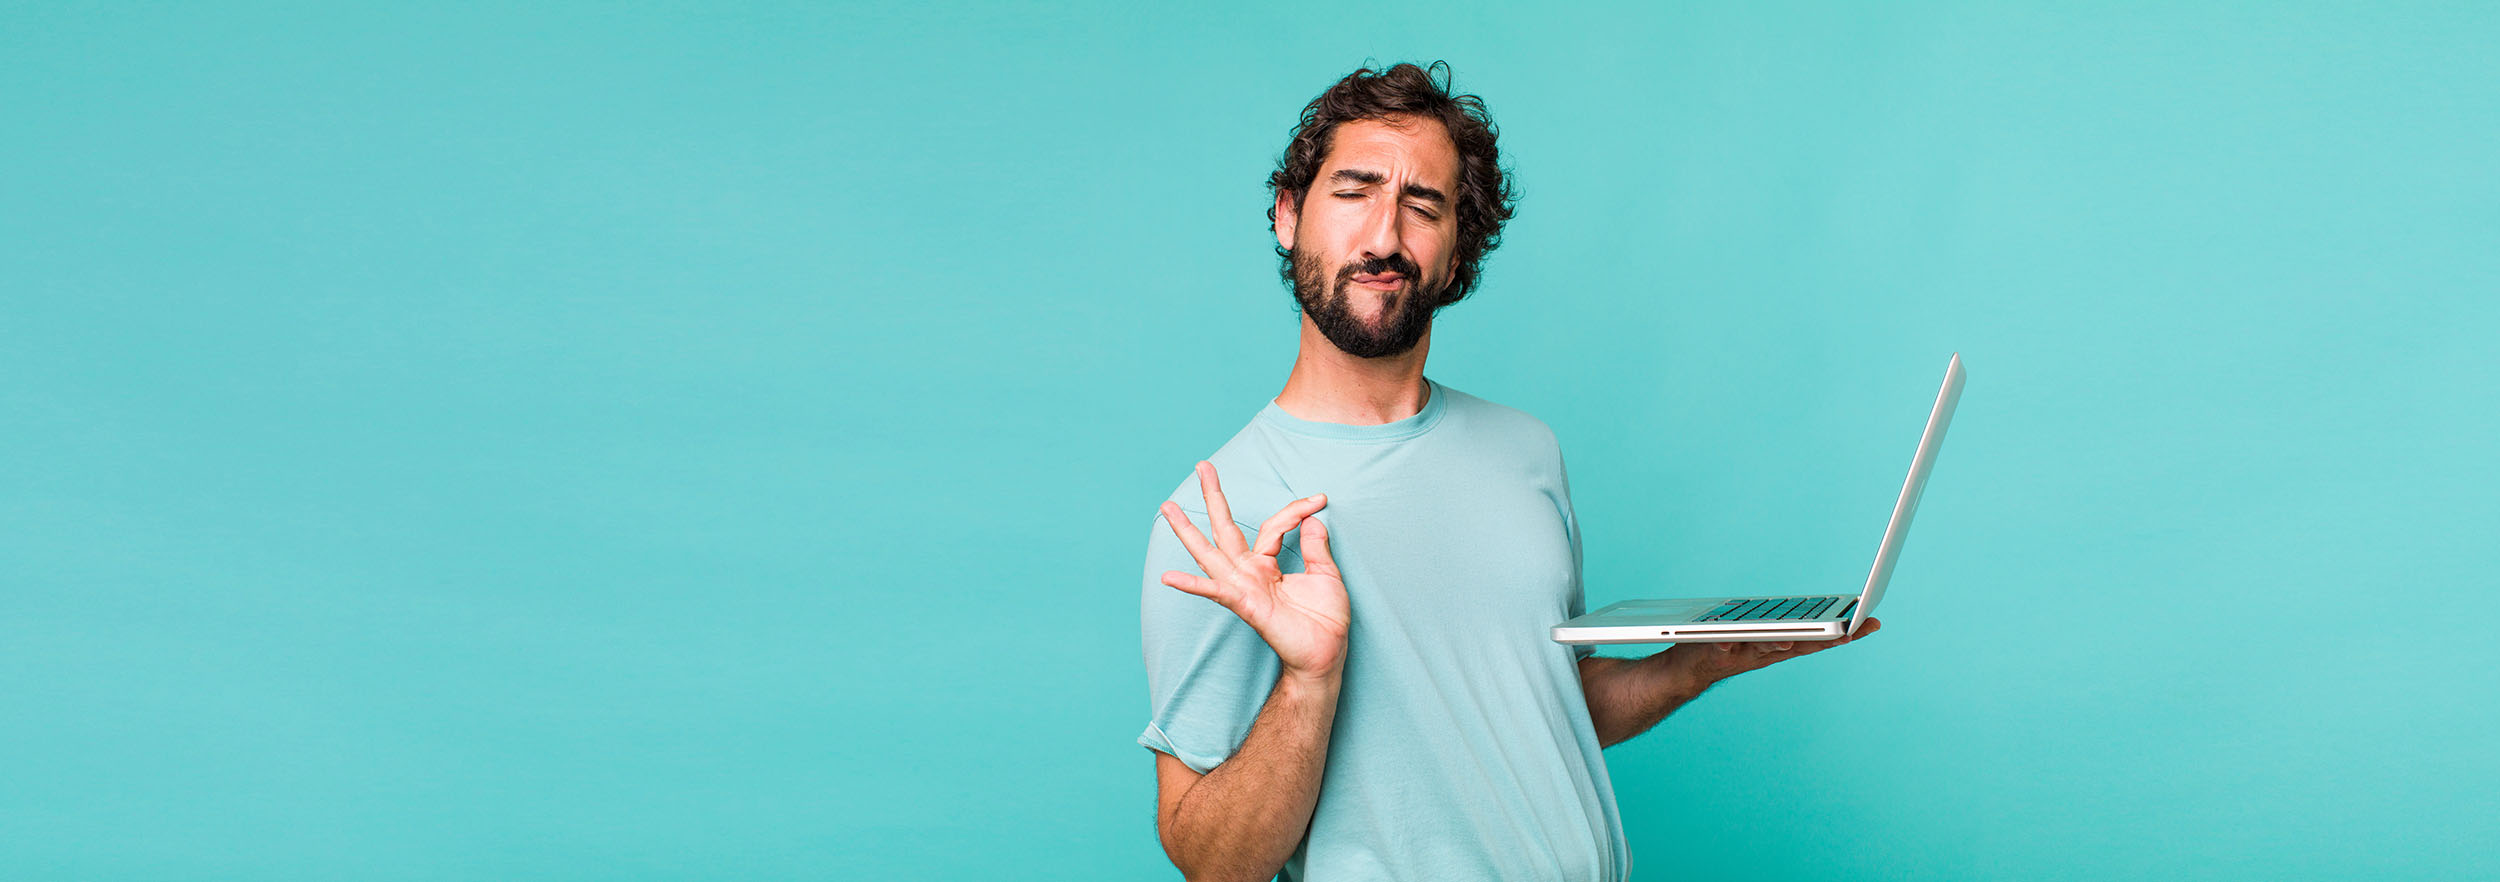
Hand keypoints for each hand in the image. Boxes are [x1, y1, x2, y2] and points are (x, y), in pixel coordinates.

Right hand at [1158, 461, 1347, 682]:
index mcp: (1268, 564)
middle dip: (1213, 497)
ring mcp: (1244, 588)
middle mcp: (1250, 572)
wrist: (1326, 654)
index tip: (1320, 499)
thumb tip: (1314, 517)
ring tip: (1167, 507)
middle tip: (1202, 466)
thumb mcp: (1326, 575)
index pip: (1274, 524)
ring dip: (1188, 531)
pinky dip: (1191, 584)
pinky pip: (1216, 591)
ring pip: (1210, 553)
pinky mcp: (1245, 605)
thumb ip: (1316, 546)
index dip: (1296, 509)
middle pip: (1226, 528)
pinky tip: (1169, 576)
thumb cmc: (1325, 620)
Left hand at [1665, 617, 1881, 686]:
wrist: (1688, 670)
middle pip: (1799, 644)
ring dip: (1775, 642)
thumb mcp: (1760, 635)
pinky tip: (1725, 641)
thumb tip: (1810, 609)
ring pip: (1762, 648)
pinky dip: (1724, 645)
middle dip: (1822, 638)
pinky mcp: (1714, 655)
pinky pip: (1719, 649)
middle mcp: (1766, 652)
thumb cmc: (1728, 645)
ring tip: (1786, 637)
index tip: (1872, 623)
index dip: (1845, 633)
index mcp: (1780, 644)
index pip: (1818, 638)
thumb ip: (1783, 627)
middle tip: (1845, 631)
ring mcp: (1741, 655)